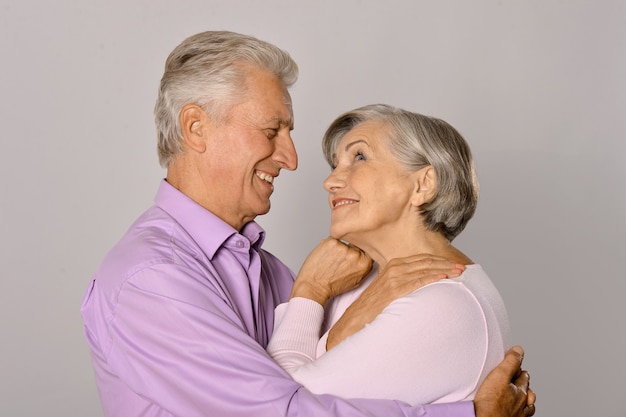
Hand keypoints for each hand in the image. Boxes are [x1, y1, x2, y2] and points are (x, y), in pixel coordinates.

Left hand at [291, 238, 372, 304]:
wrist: (314, 286)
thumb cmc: (332, 285)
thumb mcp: (356, 281)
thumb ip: (364, 267)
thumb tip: (369, 254)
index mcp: (364, 264)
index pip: (369, 249)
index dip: (363, 249)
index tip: (356, 252)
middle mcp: (355, 254)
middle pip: (356, 244)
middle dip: (350, 249)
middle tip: (340, 259)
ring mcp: (343, 246)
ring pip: (344, 241)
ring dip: (338, 247)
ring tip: (331, 259)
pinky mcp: (331, 241)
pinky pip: (333, 239)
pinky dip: (329, 245)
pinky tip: (325, 255)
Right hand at [326, 253, 464, 349]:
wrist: (354, 319)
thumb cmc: (372, 308)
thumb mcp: (389, 291)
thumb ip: (404, 284)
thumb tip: (422, 287)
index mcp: (393, 266)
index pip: (422, 259)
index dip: (440, 261)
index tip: (454, 264)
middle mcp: (393, 268)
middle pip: (426, 262)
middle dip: (445, 264)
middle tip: (463, 268)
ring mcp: (393, 278)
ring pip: (424, 269)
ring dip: (443, 270)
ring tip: (459, 273)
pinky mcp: (393, 290)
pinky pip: (417, 281)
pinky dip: (432, 278)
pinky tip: (444, 279)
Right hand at [474, 346, 535, 416]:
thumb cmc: (491, 406)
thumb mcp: (499, 376)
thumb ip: (510, 363)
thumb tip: (519, 350)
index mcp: (521, 391)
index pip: (523, 375)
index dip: (517, 367)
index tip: (512, 362)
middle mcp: (523, 404)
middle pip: (526, 390)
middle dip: (522, 382)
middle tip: (515, 376)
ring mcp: (518, 415)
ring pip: (527, 405)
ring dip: (524, 398)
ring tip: (519, 394)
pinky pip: (520, 415)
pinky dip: (519, 411)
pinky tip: (513, 410)